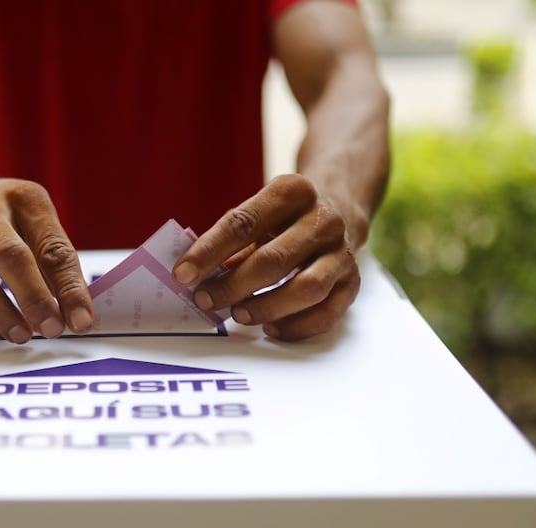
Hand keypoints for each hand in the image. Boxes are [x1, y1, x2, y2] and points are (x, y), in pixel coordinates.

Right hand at [0, 176, 93, 342]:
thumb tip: (74, 311)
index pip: (53, 248)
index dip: (70, 288)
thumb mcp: (34, 222)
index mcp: (25, 199)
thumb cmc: (2, 215)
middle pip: (11, 256)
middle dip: (34, 299)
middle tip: (51, 330)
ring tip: (20, 335)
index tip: (81, 321)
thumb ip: (53, 262)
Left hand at [172, 174, 363, 340]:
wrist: (340, 206)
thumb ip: (229, 242)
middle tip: (206, 300)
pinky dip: (296, 327)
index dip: (209, 251)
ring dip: (266, 308)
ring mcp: (341, 251)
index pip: (242, 222)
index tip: (182, 274)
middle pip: (273, 260)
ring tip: (238, 314)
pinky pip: (327, 312)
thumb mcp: (256, 214)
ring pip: (306, 289)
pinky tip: (271, 328)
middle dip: (232, 285)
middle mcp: (322, 219)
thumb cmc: (283, 218)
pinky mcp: (353, 280)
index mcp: (291, 191)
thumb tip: (194, 276)